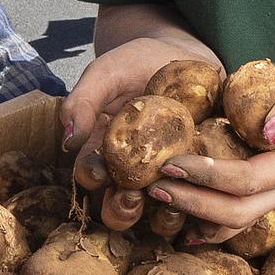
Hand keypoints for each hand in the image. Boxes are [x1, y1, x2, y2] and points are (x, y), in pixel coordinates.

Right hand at [61, 37, 221, 230]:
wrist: (188, 56)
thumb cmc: (140, 63)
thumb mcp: (108, 73)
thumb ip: (84, 100)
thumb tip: (68, 139)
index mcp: (103, 155)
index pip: (89, 175)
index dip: (92, 177)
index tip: (100, 171)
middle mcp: (131, 176)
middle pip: (118, 210)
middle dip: (121, 211)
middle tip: (131, 197)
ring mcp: (167, 182)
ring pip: (158, 218)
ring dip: (161, 218)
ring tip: (171, 202)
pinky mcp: (201, 181)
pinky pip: (201, 206)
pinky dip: (203, 207)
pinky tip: (206, 195)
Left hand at [147, 35, 274, 243]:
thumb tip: (271, 132)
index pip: (248, 181)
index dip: (208, 176)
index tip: (171, 165)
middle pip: (237, 212)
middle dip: (193, 203)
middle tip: (154, 187)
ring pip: (234, 220)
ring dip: (194, 214)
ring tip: (158, 197)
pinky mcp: (265, 186)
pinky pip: (234, 211)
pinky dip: (203, 215)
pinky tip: (176, 211)